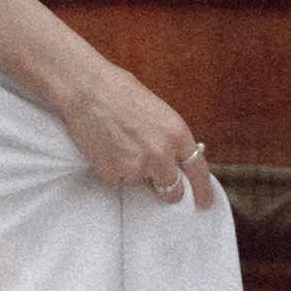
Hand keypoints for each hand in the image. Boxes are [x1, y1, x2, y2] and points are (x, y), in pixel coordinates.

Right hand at [56, 57, 215, 208]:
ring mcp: (135, 166)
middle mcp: (160, 153)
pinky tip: (104, 149)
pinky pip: (115, 181)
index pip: (197, 169)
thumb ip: (168, 138)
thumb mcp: (158, 111)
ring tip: (117, 144)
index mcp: (176, 133)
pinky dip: (110, 170)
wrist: (86, 88)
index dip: (202, 189)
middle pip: (171, 189)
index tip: (204, 201)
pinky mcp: (112, 173)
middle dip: (165, 189)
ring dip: (131, 172)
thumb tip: (172, 161)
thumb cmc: (119, 91)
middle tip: (155, 182)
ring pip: (138, 183)